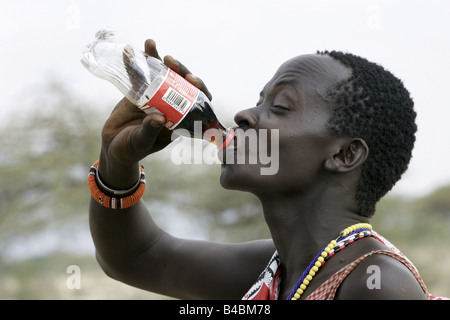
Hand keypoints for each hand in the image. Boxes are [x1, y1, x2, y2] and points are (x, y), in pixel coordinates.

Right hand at [98, 39, 210, 188]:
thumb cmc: (131, 149)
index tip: (192, 81)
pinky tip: (130, 51)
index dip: (199, 89)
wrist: (112, 146)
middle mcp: (170, 105)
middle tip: (171, 62)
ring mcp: (155, 96)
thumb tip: (159, 118)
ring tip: (151, 45)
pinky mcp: (138, 91)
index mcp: (179, 119)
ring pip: (161, 74)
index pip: (197, 101)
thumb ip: (150, 131)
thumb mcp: (141, 143)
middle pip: (181, 83)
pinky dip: (134, 62)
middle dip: (179, 69)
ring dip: (158, 59)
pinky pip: (138, 74)